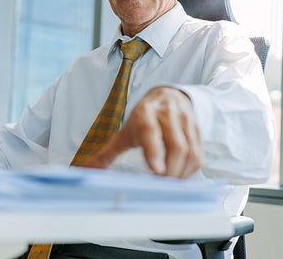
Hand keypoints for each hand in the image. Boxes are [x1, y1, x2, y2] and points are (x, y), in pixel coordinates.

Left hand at [83, 87, 202, 177]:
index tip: (155, 172)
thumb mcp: (123, 133)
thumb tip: (83, 171)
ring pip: (191, 152)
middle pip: (176, 146)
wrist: (169, 95)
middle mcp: (168, 114)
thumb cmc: (143, 118)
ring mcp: (186, 121)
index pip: (150, 131)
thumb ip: (106, 154)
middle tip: (160, 186)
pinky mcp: (198, 130)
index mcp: (145, 113)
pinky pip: (199, 154)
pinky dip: (190, 171)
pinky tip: (179, 177)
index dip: (154, 151)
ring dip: (181, 174)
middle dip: (170, 171)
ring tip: (169, 185)